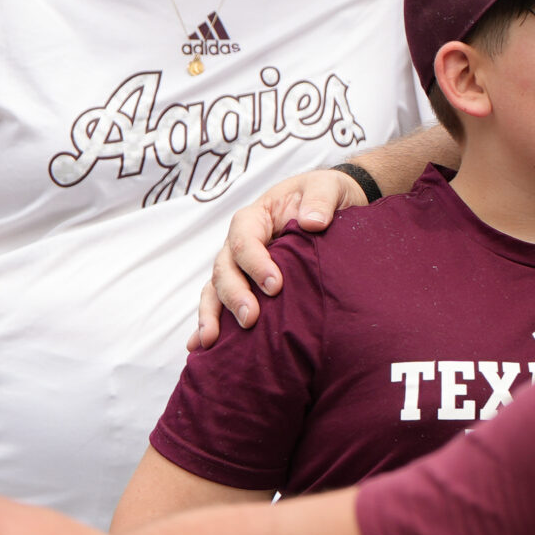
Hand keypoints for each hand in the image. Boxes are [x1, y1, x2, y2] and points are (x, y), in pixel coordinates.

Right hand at [194, 169, 365, 347]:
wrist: (334, 206)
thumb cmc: (327, 195)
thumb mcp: (327, 188)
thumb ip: (320, 201)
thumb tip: (312, 222)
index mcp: (255, 218)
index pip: (245, 240)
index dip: (256, 263)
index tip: (276, 285)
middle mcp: (240, 243)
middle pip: (225, 269)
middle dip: (234, 295)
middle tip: (250, 319)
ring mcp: (239, 266)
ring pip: (215, 289)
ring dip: (212, 315)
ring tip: (211, 341)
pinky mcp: (246, 284)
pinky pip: (221, 302)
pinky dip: (210, 322)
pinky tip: (200, 346)